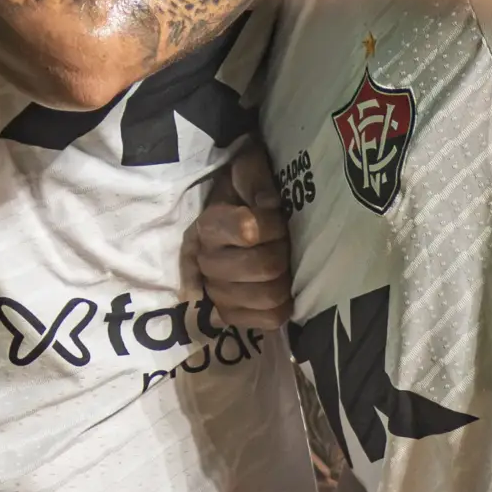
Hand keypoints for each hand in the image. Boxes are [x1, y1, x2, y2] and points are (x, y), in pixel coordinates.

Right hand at [188, 146, 294, 330]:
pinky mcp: (229, 314)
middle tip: (283, 240)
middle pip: (265, 266)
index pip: (248, 230)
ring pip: (268, 295)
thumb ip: (256, 180)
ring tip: (282, 264)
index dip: (271, 225)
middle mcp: (205, 260)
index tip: (275, 213)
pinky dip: (281, 306)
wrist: (229, 214)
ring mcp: (215, 291)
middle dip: (283, 251)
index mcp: (209, 225)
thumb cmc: (242, 191)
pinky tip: (282, 291)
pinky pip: (266, 321)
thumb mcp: (247, 170)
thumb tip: (269, 206)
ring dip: (285, 278)